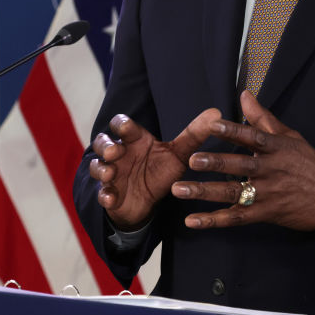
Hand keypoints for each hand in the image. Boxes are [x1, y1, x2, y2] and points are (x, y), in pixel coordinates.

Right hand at [90, 108, 220, 230]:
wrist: (148, 201)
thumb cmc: (160, 170)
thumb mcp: (179, 154)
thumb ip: (194, 135)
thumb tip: (217, 113)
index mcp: (134, 139)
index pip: (122, 124)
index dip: (122, 125)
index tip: (127, 129)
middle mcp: (118, 153)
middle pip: (102, 142)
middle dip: (106, 145)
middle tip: (114, 152)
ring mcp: (110, 173)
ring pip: (97, 166)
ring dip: (101, 168)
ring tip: (110, 173)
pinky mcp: (109, 193)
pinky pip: (101, 193)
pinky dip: (104, 195)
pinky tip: (110, 198)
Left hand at [171, 91, 314, 232]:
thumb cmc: (309, 163)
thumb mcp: (290, 137)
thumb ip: (263, 118)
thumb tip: (244, 95)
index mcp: (276, 148)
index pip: (252, 137)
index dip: (232, 130)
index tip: (212, 124)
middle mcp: (270, 170)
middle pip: (239, 166)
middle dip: (214, 163)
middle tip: (191, 160)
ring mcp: (268, 193)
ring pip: (233, 192)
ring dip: (205, 192)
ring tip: (180, 190)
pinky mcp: (266, 213)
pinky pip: (236, 217)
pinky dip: (214, 220)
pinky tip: (192, 220)